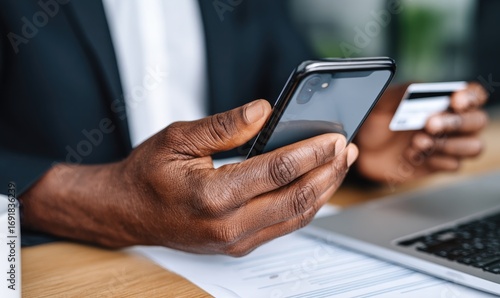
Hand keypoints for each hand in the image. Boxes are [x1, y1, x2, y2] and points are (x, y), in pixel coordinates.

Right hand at [21, 100, 357, 255]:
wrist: (129, 211)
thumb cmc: (149, 174)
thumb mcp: (179, 138)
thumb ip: (224, 126)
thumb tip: (263, 111)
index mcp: (210, 196)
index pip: (276, 171)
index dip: (310, 152)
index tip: (333, 137)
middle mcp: (226, 225)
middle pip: (295, 198)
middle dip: (327, 173)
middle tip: (345, 150)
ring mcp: (234, 240)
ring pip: (295, 217)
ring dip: (323, 190)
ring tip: (339, 166)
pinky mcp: (238, 245)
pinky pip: (283, 225)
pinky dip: (305, 205)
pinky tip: (316, 186)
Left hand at [354, 83, 487, 185]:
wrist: (361, 149)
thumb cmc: (375, 120)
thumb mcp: (381, 104)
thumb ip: (400, 93)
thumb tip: (418, 87)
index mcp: (443, 101)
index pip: (474, 95)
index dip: (470, 97)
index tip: (455, 100)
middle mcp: (452, 122)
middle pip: (477, 121)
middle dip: (455, 123)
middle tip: (429, 124)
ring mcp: (448, 145)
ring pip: (472, 146)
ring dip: (447, 144)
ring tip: (416, 141)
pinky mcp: (439, 164)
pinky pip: (453, 164)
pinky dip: (434, 159)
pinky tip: (411, 155)